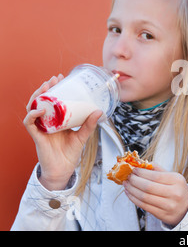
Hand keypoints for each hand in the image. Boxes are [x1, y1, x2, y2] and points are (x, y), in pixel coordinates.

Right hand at [23, 75, 102, 190]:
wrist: (63, 169)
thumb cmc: (71, 153)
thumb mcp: (82, 135)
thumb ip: (89, 124)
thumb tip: (99, 111)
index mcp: (57, 119)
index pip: (53, 99)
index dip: (55, 88)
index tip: (61, 77)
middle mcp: (47, 121)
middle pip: (42, 100)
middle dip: (46, 88)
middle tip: (53, 79)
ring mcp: (41, 127)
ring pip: (32, 108)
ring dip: (37, 96)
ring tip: (45, 88)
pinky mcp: (36, 135)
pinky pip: (30, 123)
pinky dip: (32, 115)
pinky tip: (39, 109)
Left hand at [124, 165, 187, 226]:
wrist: (187, 208)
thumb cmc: (177, 190)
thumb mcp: (173, 177)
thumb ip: (158, 169)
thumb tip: (141, 164)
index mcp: (177, 181)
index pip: (155, 176)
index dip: (141, 173)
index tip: (133, 169)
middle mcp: (174, 193)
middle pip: (148, 187)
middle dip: (134, 181)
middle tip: (128, 176)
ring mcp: (169, 206)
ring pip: (144, 197)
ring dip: (131, 190)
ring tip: (126, 184)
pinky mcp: (163, 215)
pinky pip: (144, 206)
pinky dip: (134, 199)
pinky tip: (130, 193)